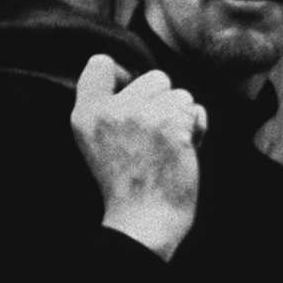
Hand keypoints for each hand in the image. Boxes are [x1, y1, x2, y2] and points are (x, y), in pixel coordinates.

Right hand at [71, 54, 205, 259]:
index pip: (101, 63)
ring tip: (168, 146)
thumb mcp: (97, 141)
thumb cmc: (127, 183)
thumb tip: (134, 74)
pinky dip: (197, 129)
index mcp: (86, 113)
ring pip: (180, 94)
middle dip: (163, 103)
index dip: (125, 76)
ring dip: (182, 118)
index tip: (131, 99)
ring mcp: (143, 115)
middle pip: (155, 77)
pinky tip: (184, 150)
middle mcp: (111, 109)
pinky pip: (195, 110)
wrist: (143, 219)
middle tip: (154, 137)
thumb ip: (108, 105)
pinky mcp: (173, 124)